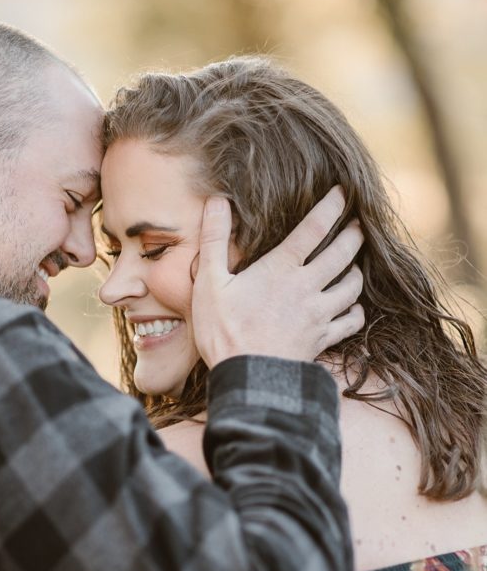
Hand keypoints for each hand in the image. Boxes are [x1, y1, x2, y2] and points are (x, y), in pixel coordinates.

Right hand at [192, 186, 363, 366]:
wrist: (248, 378)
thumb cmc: (224, 331)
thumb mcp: (209, 283)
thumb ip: (214, 240)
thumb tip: (217, 202)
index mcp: (281, 269)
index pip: (314, 228)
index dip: (331, 207)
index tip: (342, 192)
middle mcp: (306, 288)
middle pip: (343, 253)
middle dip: (355, 235)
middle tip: (361, 223)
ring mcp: (318, 315)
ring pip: (352, 286)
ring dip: (356, 271)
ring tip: (356, 263)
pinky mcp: (322, 340)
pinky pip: (351, 322)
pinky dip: (357, 312)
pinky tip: (353, 308)